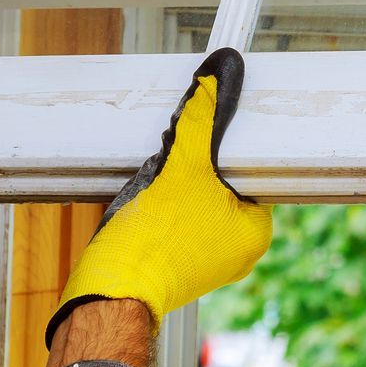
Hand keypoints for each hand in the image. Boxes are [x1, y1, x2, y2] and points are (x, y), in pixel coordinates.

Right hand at [46, 49, 273, 345]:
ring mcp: (212, 263)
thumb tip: (221, 72)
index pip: (256, 171)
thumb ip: (203, 116)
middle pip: (227, 185)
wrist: (108, 294)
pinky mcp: (182, 269)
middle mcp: (242, 252)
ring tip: (162, 181)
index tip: (217, 131)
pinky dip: (170, 207)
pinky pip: (184, 224)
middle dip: (203, 166)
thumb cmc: (150, 238)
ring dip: (183, 185)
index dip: (234, 147)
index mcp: (257, 230)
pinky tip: (152, 201)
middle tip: (181, 156)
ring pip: (203, 203)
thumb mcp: (182, 164)